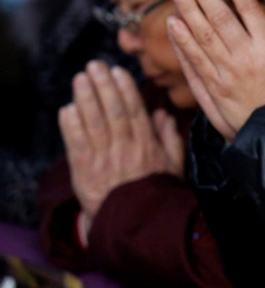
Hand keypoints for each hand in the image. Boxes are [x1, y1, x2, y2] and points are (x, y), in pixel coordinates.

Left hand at [59, 62, 185, 219]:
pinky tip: (67, 108)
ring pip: (93, 123)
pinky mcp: (85, 170)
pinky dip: (71, 125)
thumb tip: (163, 115)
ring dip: (85, 98)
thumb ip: (170, 138)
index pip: (134, 111)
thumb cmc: (155, 190)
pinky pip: (76, 144)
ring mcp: (103, 159)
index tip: (118, 71)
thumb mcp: (173, 165)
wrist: (133, 222)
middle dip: (103, 86)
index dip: (125, 89)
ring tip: (80, 78)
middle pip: (112, 111)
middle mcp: (124, 148)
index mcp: (146, 145)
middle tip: (95, 65)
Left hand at [166, 0, 264, 140]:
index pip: (248, 9)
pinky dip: (181, 42)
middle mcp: (246, 57)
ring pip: (201, 36)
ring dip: (187, 9)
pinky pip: (193, 61)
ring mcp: (226, 73)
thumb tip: (255, 2)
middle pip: (219, 18)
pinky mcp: (213, 88)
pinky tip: (173, 23)